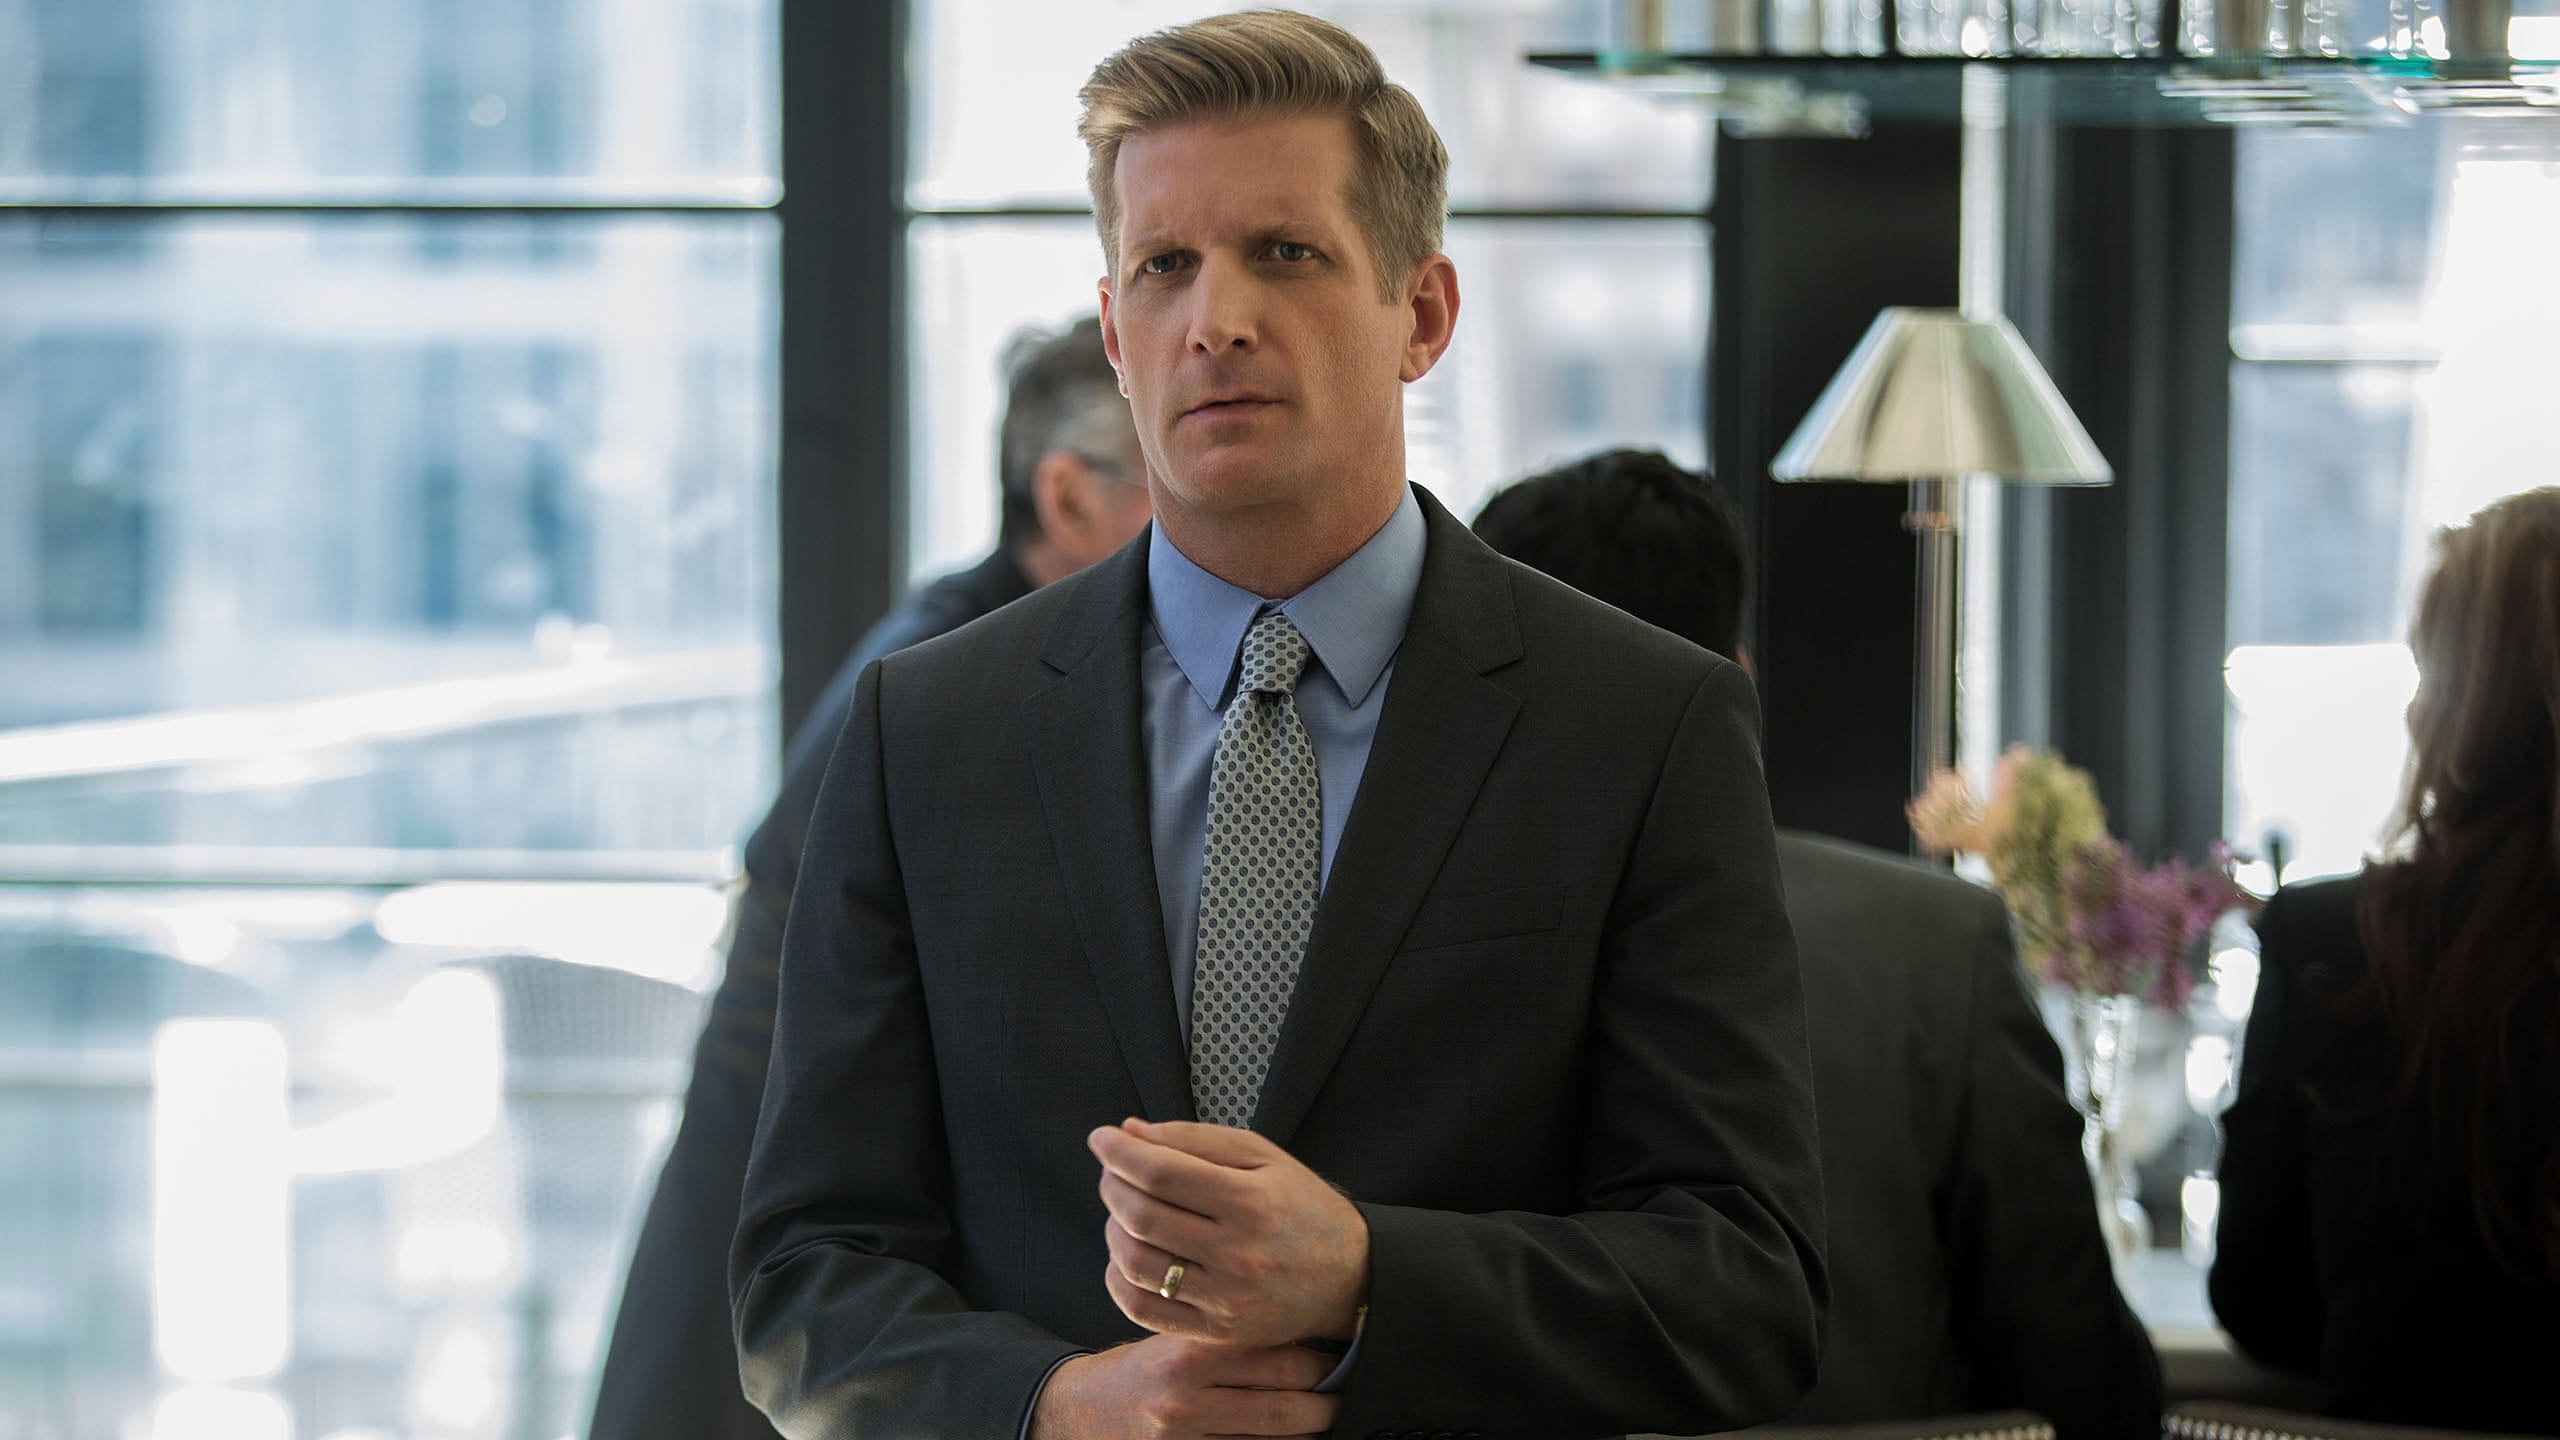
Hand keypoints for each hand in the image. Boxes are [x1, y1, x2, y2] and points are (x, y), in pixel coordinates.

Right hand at [1027, 1336, 1339, 1439]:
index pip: (1277, 1354)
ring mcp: (1183, 1436)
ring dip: (1308, 1433)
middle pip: (1283, 1401)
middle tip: (1345, 1393)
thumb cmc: (1143, 1370)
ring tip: (1326, 1420)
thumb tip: (1309, 1337)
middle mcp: (1187, 1394)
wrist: (1083, 1410)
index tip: (1343, 1356)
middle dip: (1325, 1401)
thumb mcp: (1179, 1338)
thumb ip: (1231, 1337)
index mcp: (1192, 1349)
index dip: (1321, 1358)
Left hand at [1089, 1118, 1367, 1348]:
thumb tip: (1130, 1131)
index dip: (1121, 1152)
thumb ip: (1195, 1139)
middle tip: (1112, 1171)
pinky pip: (1145, 1310)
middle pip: (1144, 1216)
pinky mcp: (1218, 1331)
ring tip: (1121, 1212)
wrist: (1352, 1276)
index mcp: (1251, 1201)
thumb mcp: (1264, 1156)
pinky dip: (1119, 1280)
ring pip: (1137, 1264)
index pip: (1162, 1173)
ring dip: (1113, 1230)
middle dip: (1112, 1185)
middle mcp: (1238, 1253)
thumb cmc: (1303, 1207)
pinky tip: (1124, 1257)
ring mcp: (1227, 1299)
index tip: (1102, 1137)